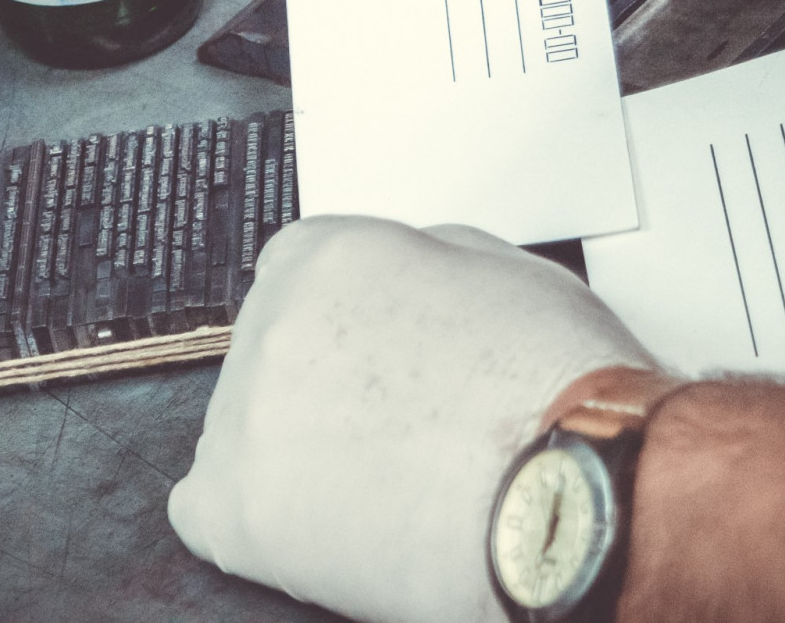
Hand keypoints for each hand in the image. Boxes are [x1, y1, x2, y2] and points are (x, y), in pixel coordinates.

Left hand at [168, 216, 656, 622]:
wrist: (578, 495)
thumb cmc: (561, 391)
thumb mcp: (507, 272)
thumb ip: (425, 263)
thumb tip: (403, 283)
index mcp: (328, 255)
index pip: (297, 281)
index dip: (344, 332)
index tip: (367, 366)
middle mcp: (274, 322)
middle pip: (272, 356)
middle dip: (321, 390)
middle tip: (392, 431)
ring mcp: (246, 414)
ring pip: (245, 434)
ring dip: (296, 458)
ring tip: (386, 487)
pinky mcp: (237, 508)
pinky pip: (206, 514)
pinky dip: (257, 525)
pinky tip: (320, 528)